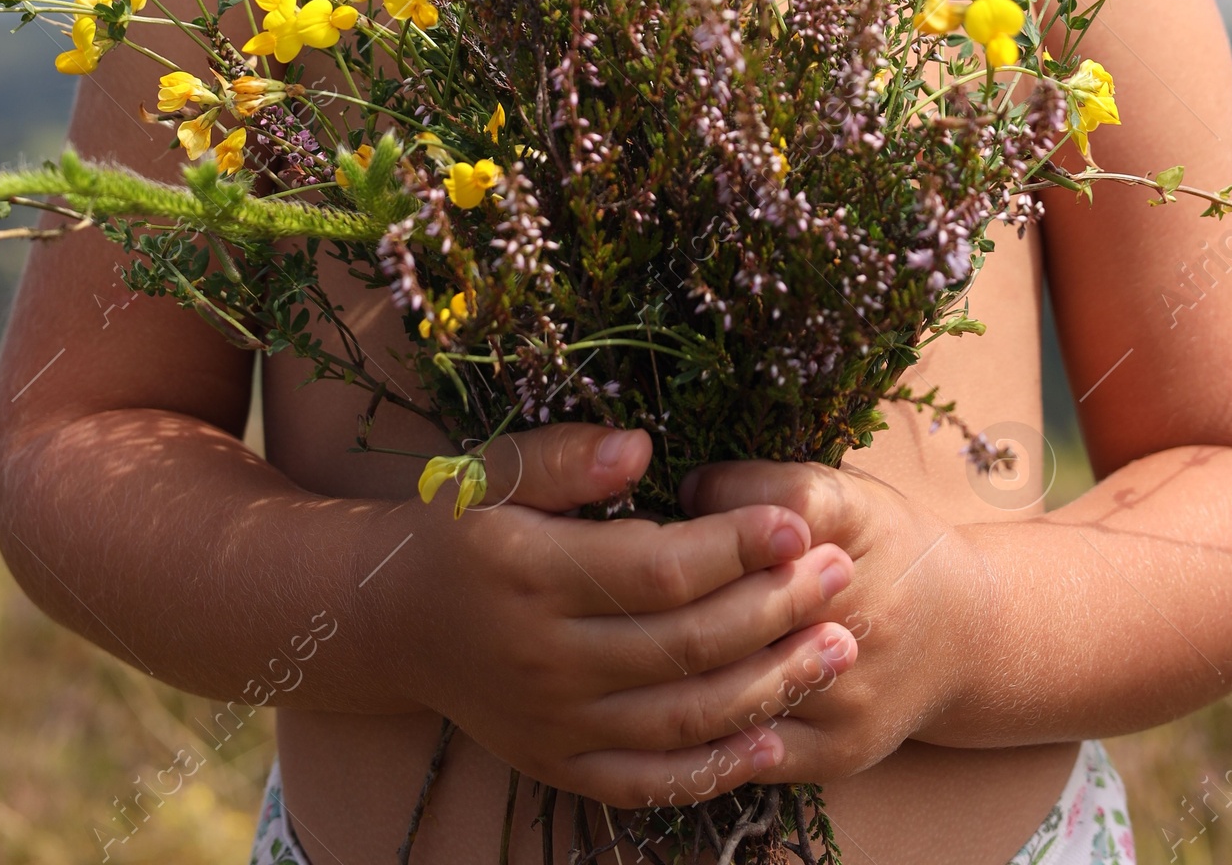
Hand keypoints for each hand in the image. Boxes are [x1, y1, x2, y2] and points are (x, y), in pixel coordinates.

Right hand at [385, 424, 861, 805]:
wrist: (388, 620)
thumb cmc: (457, 528)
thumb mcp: (495, 472)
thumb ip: (567, 458)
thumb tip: (642, 449)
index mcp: (530, 576)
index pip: (655, 570)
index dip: (735, 548)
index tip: (799, 524)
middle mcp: (543, 660)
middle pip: (683, 645)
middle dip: (775, 610)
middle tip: (843, 576)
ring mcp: (551, 724)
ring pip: (680, 718)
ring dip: (770, 687)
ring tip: (839, 648)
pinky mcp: (557, 766)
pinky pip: (647, 782)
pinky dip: (713, 769)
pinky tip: (773, 740)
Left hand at [679, 460, 983, 782]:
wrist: (965, 636)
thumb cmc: (884, 549)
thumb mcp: (844, 493)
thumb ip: (771, 485)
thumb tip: (688, 492)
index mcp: (863, 523)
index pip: (784, 500)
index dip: (725, 495)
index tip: (691, 493)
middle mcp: (865, 606)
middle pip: (751, 596)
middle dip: (685, 587)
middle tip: (648, 576)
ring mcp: (852, 686)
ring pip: (739, 679)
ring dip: (682, 662)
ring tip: (647, 638)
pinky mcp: (840, 748)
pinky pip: (748, 746)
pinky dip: (702, 729)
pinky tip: (670, 704)